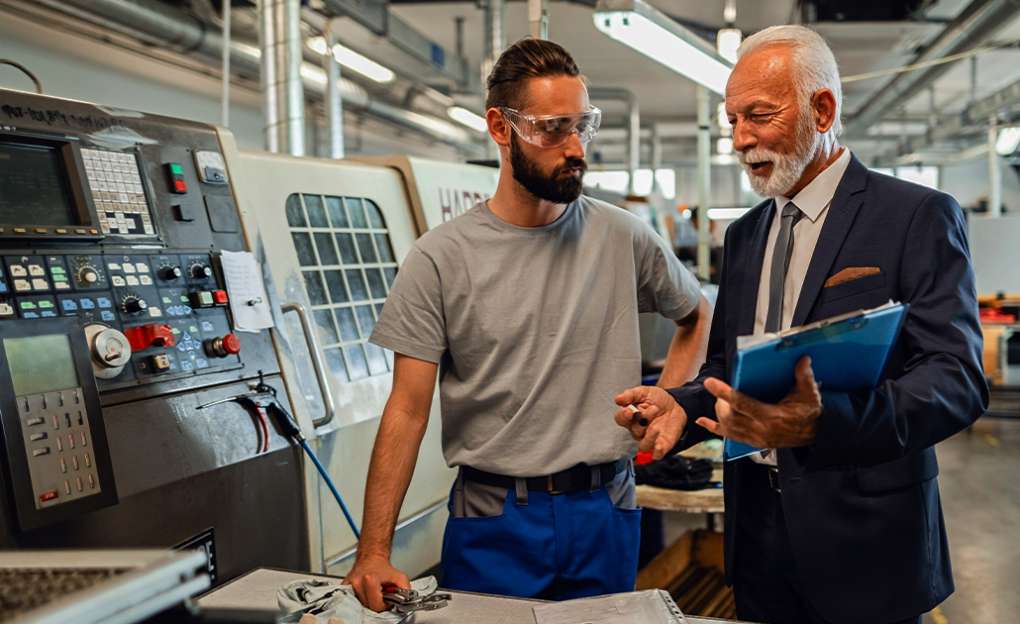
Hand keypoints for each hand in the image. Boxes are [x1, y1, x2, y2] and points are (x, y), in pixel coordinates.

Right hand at [343, 553, 409, 611]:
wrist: (371, 558)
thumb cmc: (383, 569)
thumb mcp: (400, 577)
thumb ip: (406, 590)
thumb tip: (405, 601)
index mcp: (370, 579)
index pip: (376, 605)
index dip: (384, 605)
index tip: (387, 599)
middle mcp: (357, 583)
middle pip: (368, 607)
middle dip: (376, 604)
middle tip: (381, 596)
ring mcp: (348, 586)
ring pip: (360, 606)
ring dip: (368, 603)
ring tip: (374, 594)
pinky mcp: (343, 589)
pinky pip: (352, 602)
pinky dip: (360, 601)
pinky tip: (366, 595)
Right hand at [614, 386, 687, 459]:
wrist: (676, 404)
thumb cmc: (657, 399)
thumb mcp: (644, 392)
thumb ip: (631, 395)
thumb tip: (617, 399)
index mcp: (631, 417)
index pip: (621, 419)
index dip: (623, 417)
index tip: (629, 411)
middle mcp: (637, 430)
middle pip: (635, 430)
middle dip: (644, 419)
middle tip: (654, 408)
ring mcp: (649, 439)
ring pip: (643, 446)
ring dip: (649, 437)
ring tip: (656, 427)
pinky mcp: (661, 446)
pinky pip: (656, 454)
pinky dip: (657, 452)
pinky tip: (659, 445)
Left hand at [698, 356, 821, 447]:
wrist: (815, 435)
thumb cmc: (809, 413)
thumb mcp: (809, 394)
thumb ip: (804, 376)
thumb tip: (802, 359)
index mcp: (773, 417)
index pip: (742, 403)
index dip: (724, 393)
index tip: (710, 383)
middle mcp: (762, 430)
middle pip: (730, 417)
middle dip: (720, 402)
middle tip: (719, 391)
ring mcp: (756, 438)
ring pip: (728, 428)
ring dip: (718, 414)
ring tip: (718, 401)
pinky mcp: (754, 442)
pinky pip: (729, 437)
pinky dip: (714, 428)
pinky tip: (702, 421)